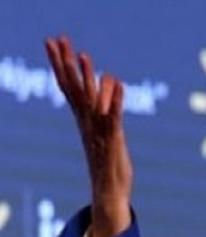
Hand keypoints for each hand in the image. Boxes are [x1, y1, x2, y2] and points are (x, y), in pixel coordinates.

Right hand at [45, 36, 132, 236]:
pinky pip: (114, 118)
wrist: (109, 194)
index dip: (61, 64)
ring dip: (88, 78)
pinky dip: (116, 100)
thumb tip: (106, 106)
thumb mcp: (107, 136)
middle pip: (74, 88)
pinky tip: (117, 83)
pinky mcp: (114, 142)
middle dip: (65, 62)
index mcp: (84, 120)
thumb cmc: (110, 166)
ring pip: (91, 100)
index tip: (53, 42)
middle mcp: (88, 123)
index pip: (69, 87)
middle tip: (54, 38)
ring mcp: (99, 132)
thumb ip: (105, 118)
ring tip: (83, 54)